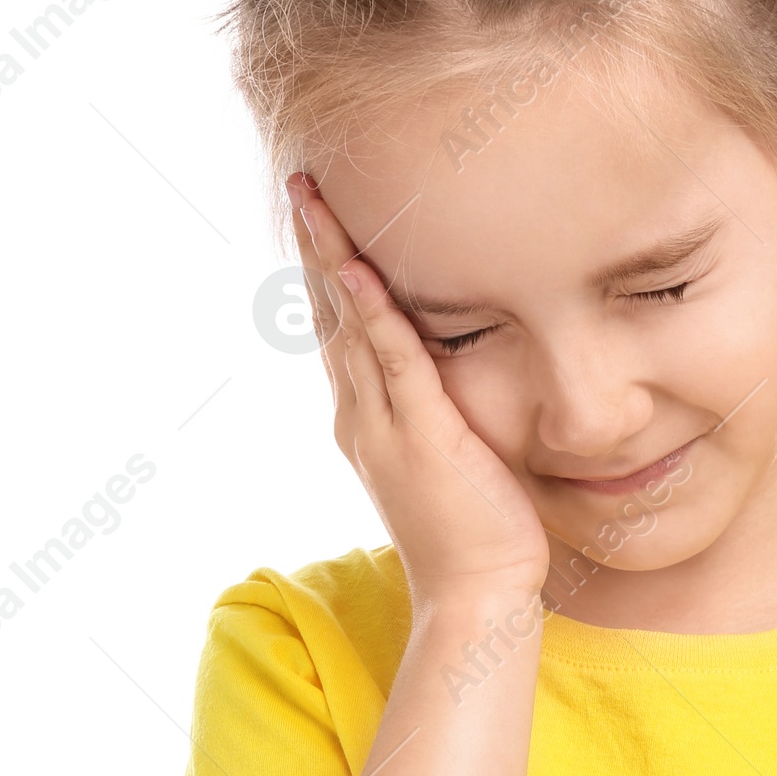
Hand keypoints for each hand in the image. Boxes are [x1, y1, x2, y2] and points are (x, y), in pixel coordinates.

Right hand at [289, 173, 550, 607]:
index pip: (338, 324)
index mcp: (364, 415)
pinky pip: (395, 363)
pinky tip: (363, 271)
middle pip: (329, 312)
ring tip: (314, 201)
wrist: (476, 593)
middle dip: (314, 244)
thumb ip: (432, 406)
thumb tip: (445, 361)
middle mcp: (360, 414)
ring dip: (332, 259)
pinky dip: (377, 315)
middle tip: (300, 182)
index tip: (317, 210)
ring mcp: (383, 425)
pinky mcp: (422, 436)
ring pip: (350, 325)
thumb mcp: (445, 452)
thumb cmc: (474, 528)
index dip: (326, 265)